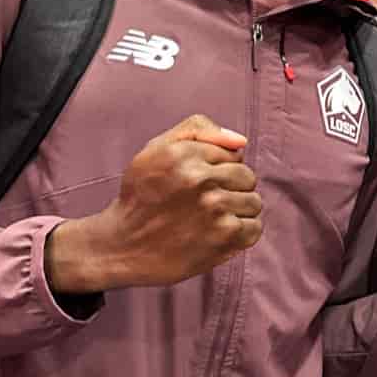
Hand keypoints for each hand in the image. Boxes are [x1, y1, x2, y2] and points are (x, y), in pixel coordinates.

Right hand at [44, 115, 260, 293]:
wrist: (122, 246)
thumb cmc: (142, 195)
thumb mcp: (156, 150)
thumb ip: (197, 130)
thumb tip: (240, 141)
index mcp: (184, 154)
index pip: (234, 155)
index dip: (220, 169)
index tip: (200, 183)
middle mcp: (200, 179)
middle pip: (248, 177)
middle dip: (231, 188)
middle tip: (205, 202)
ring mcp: (214, 209)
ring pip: (254, 202)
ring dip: (236, 212)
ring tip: (210, 219)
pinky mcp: (224, 237)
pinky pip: (255, 228)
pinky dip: (241, 233)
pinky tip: (216, 234)